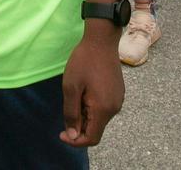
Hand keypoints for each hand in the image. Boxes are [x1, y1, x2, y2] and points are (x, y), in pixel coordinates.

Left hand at [59, 28, 123, 147]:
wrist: (102, 39)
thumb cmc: (84, 61)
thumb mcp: (71, 87)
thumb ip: (71, 113)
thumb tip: (73, 135)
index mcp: (103, 109)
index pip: (91, 139)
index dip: (75, 141)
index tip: (62, 132)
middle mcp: (114, 108)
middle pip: (96, 129)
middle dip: (79, 126)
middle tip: (68, 106)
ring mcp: (118, 99)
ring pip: (100, 119)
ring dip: (86, 115)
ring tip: (76, 95)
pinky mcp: (118, 92)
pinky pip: (104, 108)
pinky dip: (93, 107)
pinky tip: (85, 91)